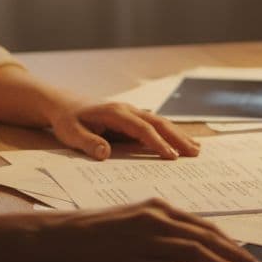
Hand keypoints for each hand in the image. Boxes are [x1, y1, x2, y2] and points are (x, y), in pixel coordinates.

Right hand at [28, 199, 261, 261]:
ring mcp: (147, 239)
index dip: (230, 243)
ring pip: (199, 254)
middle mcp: (157, 219)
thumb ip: (157, 230)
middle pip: (209, 239)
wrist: (56, 236)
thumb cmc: (90, 232)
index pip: (204, 226)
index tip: (248, 257)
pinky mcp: (136, 261)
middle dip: (239, 256)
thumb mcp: (130, 221)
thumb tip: (183, 248)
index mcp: (157, 207)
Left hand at [47, 100, 198, 159]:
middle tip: (195, 153)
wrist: (65, 104)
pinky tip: (181, 143)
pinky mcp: (132, 119)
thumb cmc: (68, 120)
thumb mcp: (71, 133)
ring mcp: (132, 113)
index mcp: (115, 113)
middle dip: (178, 138)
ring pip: (160, 123)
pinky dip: (169, 134)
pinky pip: (154, 126)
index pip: (142, 129)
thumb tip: (106, 153)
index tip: (171, 157)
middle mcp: (128, 110)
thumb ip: (88, 143)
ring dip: (178, 135)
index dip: (158, 143)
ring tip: (196, 149)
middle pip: (158, 123)